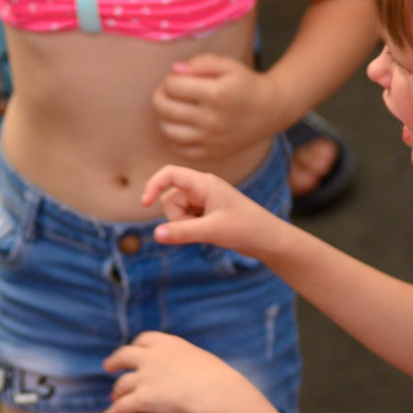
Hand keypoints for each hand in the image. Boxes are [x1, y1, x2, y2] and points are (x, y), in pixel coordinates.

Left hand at [105, 330, 261, 412]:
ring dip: (117, 391)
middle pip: (124, 355)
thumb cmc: (219, 381)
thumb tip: (186, 376)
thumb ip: (186, 363)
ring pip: (122, 383)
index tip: (134, 350)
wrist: (217, 394)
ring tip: (114, 397)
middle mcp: (152, 357)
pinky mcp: (143, 398)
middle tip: (108, 367)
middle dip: (115, 361)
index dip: (136, 347)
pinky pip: (122, 406)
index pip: (145, 339)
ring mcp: (145, 377)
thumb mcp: (201, 361)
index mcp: (169, 344)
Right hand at [142, 163, 286, 259]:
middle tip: (200, 228)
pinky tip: (209, 233)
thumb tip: (156, 234)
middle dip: (177, 218)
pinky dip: (191, 229)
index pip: (170, 174)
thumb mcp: (212, 231)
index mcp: (204, 183)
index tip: (145, 204)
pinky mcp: (206, 214)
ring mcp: (204, 201)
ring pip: (177, 212)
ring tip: (208, 231)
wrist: (267, 239)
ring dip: (184, 225)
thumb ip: (182, 232)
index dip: (153, 185)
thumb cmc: (245, 228)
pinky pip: (186, 220)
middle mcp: (202, 188)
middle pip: (170, 199)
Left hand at [154, 55, 285, 159]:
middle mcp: (211, 119)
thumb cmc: (246, 84)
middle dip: (159, 96)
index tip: (175, 78)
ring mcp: (211, 139)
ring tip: (171, 109)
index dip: (169, 79)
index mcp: (215, 94)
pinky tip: (180, 126)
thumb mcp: (228, 65)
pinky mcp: (212, 153)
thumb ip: (200, 63)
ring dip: (163, 117)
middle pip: (166, 109)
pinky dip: (174, 138)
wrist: (271, 110)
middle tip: (165, 92)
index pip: (173, 86)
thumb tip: (174, 70)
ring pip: (169, 131)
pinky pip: (181, 149)